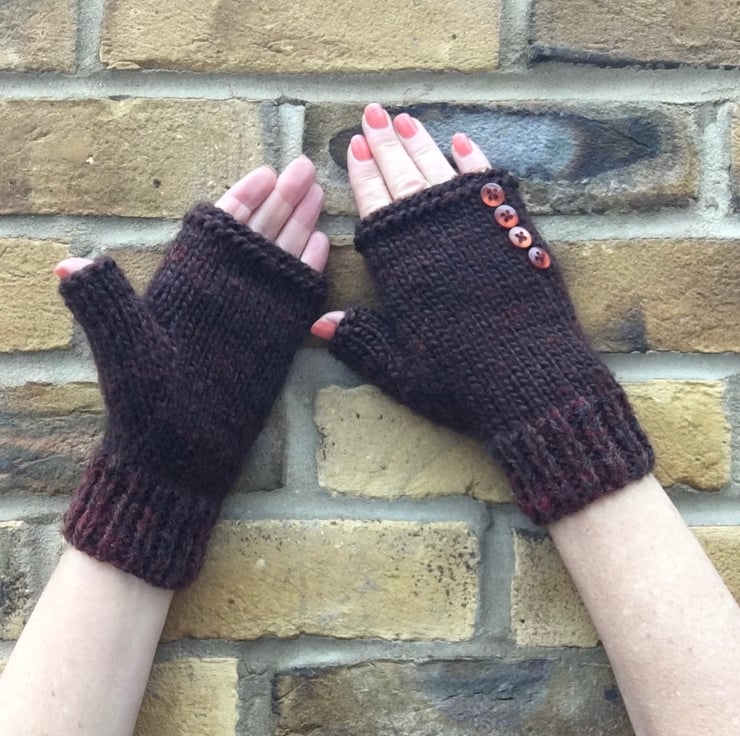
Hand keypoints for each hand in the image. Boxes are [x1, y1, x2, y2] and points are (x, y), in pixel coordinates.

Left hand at [55, 157, 328, 587]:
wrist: (176, 458)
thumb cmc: (146, 407)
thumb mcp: (123, 349)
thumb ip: (105, 302)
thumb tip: (70, 263)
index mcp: (187, 286)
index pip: (217, 228)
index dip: (242, 198)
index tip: (265, 171)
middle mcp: (222, 295)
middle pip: (255, 234)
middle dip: (281, 200)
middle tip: (306, 168)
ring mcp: (249, 316)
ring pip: (278, 259)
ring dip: (300, 225)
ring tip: (318, 195)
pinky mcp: (271, 340)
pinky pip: (295, 297)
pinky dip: (310, 270)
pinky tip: (324, 245)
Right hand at [316, 106, 651, 523]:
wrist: (531, 382)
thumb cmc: (461, 382)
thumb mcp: (400, 369)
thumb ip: (359, 340)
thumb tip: (315, 323)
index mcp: (401, 267)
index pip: (375, 209)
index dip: (363, 177)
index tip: (354, 148)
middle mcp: (435, 237)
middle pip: (404, 179)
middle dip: (385, 145)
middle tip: (371, 115)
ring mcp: (477, 227)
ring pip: (441, 172)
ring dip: (421, 144)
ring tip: (404, 119)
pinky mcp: (513, 228)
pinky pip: (488, 184)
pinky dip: (475, 161)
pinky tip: (461, 142)